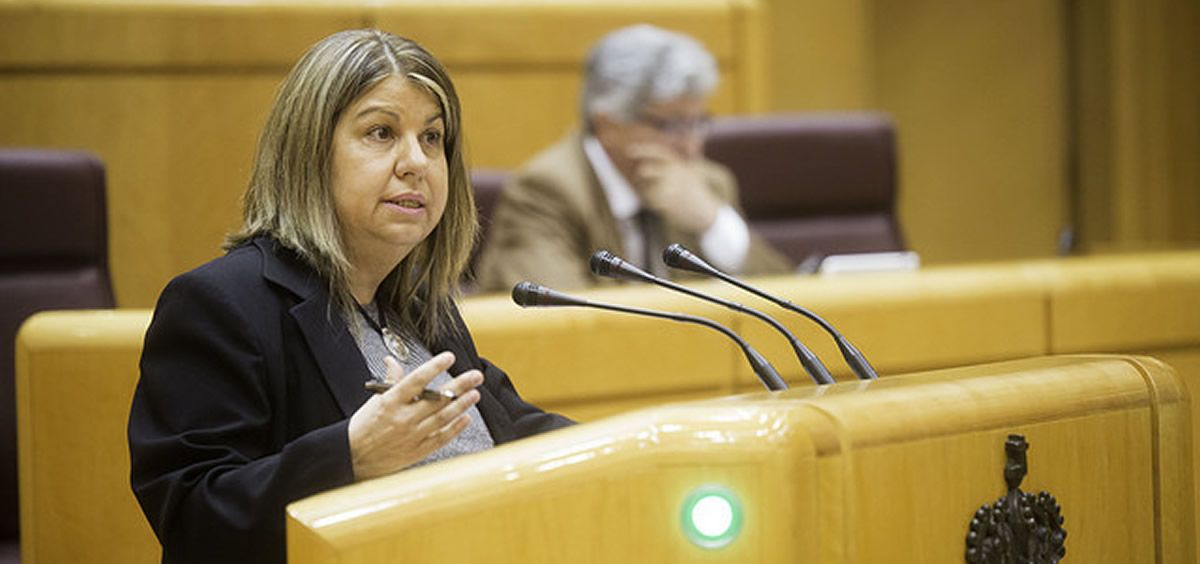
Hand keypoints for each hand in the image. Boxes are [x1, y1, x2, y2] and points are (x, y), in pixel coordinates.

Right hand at [347, 352, 483, 479]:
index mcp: (390, 402)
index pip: (417, 380)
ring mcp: (411, 436)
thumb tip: (391, 361)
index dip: (435, 367)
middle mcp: (403, 418)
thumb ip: (390, 381)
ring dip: (462, 405)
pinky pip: (440, 438)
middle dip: (460, 385)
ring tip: (475, 393)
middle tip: (476, 375)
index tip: (450, 357)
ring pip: (443, 418)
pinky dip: (455, 428)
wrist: (352, 457)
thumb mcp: (375, 400)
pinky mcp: (416, 451)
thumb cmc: (363, 426)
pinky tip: (466, 418)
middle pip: (437, 399)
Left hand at [627, 143, 721, 234]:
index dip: (642, 150)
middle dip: (640, 177)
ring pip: (644, 189)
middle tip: (644, 180)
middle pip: (644, 170)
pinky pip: (649, 201)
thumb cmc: (696, 195)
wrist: (708, 215)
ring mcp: (670, 187)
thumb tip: (650, 164)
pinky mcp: (667, 203)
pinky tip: (663, 206)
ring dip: (647, 194)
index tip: (628, 151)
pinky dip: (652, 204)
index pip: (657, 152)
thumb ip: (672, 167)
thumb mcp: (689, 174)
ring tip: (661, 198)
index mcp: (679, 164)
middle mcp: (674, 173)